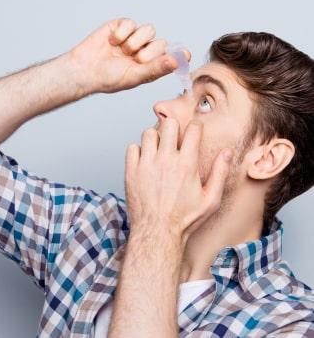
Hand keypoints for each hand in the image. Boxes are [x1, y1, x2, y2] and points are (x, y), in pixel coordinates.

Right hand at [67, 18, 178, 93]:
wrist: (84, 69)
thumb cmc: (107, 78)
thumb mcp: (135, 76)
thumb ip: (156, 68)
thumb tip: (177, 61)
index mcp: (150, 68)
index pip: (171, 58)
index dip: (178, 55)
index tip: (185, 54)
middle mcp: (144, 53)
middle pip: (161, 42)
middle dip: (149, 51)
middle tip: (136, 59)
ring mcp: (133, 39)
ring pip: (148, 30)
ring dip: (135, 41)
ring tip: (122, 50)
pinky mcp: (121, 27)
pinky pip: (131, 23)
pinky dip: (122, 32)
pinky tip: (112, 41)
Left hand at [125, 118, 232, 241]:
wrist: (157, 233)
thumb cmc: (183, 220)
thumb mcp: (210, 200)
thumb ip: (220, 173)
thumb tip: (227, 152)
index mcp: (186, 165)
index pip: (193, 129)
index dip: (195, 127)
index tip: (194, 131)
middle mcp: (165, 161)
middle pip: (168, 124)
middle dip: (174, 127)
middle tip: (174, 138)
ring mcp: (146, 165)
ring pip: (148, 133)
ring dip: (155, 138)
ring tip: (158, 150)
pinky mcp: (131, 172)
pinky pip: (132, 147)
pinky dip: (138, 151)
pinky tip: (145, 160)